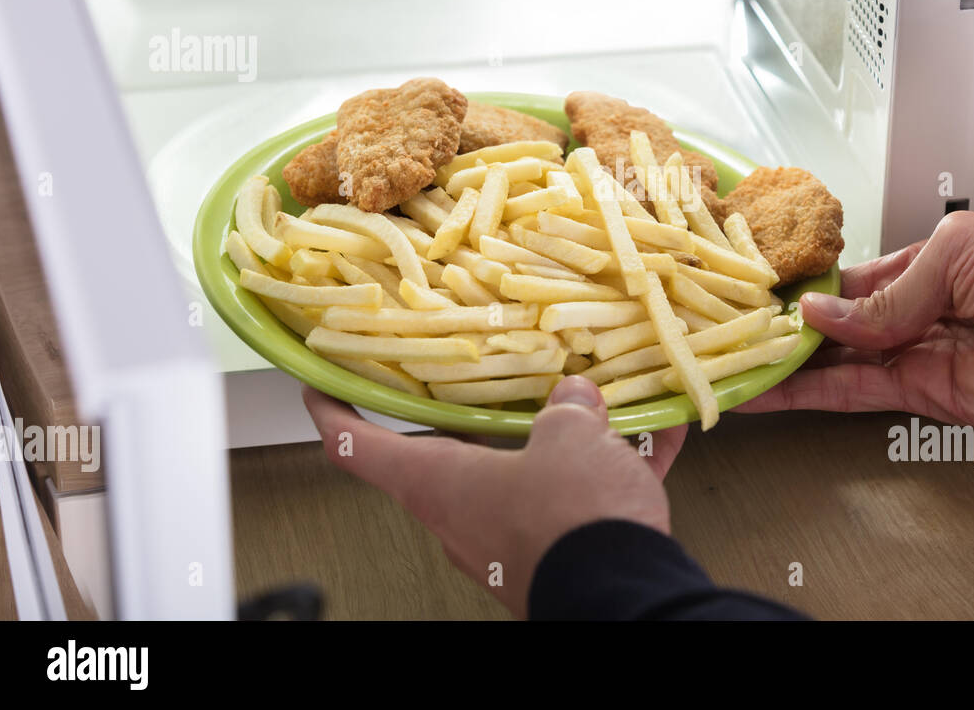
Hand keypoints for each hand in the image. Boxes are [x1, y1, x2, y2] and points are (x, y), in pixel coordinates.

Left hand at [303, 376, 685, 616]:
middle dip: (481, 415)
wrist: (627, 597)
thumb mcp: (569, 435)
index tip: (319, 387)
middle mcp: (465, 517)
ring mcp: (511, 541)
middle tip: (495, 376)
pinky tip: (654, 441)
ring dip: (565, 441)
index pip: (360, 447)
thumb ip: (566, 408)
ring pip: (529, 475)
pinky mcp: (558, 555)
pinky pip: (581, 500)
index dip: (334, 412)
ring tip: (606, 407)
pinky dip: (613, 469)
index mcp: (441, 484)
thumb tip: (574, 397)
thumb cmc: (573, 520)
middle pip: (453, 457)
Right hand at [738, 211, 973, 435]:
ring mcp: (918, 355)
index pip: (844, 278)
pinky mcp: (930, 397)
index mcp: (921, 262)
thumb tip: (818, 313)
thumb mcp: (958, 255)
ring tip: (725, 364)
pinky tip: (769, 392)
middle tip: (720, 331)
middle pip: (832, 324)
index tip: (747, 289)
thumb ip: (886, 296)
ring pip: (835, 362)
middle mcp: (914, 310)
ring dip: (783, 365)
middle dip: (781, 328)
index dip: (799, 286)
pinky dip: (811, 395)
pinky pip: (858, 395)